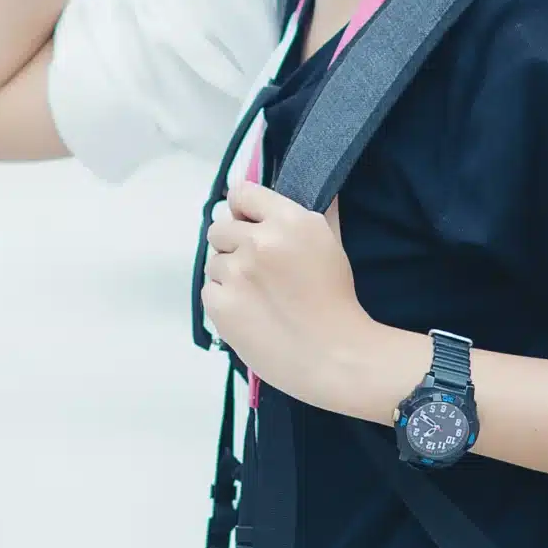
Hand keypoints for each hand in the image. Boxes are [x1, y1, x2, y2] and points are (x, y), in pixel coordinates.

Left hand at [201, 183, 379, 412]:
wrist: (335, 356)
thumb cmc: (338, 301)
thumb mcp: (331, 245)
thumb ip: (316, 213)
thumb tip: (310, 191)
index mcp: (288, 221)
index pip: (242, 193)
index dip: (243, 209)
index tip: (249, 222)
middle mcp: (257, 241)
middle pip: (219, 227)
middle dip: (234, 244)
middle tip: (258, 268)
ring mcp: (235, 273)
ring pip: (214, 261)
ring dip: (230, 274)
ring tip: (258, 296)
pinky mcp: (220, 304)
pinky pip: (209, 289)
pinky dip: (224, 299)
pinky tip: (249, 312)